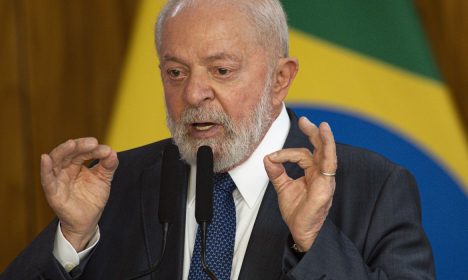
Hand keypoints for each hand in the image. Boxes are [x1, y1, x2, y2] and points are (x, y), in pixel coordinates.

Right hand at [40, 138, 117, 250]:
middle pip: (68, 153)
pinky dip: (45, 169)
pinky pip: (47, 180)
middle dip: (80, 146)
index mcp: (75, 165)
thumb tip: (112, 151)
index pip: (81, 152)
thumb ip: (109, 165)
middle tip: (93, 142)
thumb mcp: (104, 178)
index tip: (106, 150)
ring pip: (55, 161)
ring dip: (63, 151)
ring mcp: (57, 180)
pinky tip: (45, 158)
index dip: (92, 149)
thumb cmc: (92, 198)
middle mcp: (64, 170)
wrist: (88, 221)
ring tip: (72, 144)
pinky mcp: (53, 193)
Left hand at [264, 117, 336, 250]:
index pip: (302, 155)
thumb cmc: (297, 212)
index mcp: (313, 173)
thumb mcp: (283, 188)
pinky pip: (328, 165)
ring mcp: (326, 180)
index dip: (286, 153)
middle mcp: (321, 174)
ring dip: (325, 139)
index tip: (272, 158)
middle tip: (304, 120)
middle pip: (320, 149)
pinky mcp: (326, 187)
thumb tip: (268, 158)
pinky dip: (327, 150)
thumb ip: (276, 173)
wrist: (301, 232)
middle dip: (313, 133)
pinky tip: (324, 138)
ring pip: (328, 154)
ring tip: (322, 126)